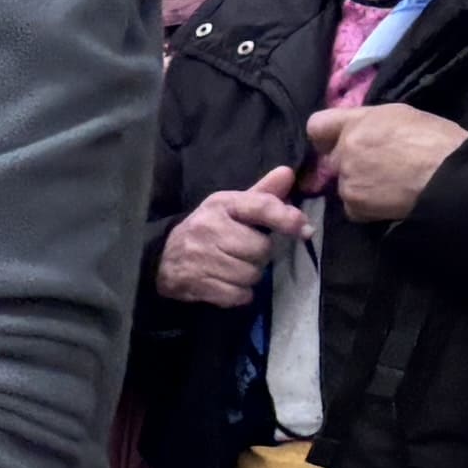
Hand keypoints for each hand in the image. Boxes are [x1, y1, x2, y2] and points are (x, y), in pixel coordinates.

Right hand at [156, 166, 310, 307]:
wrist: (162, 257)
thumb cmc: (207, 230)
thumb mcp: (231, 207)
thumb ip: (262, 194)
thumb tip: (288, 173)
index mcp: (221, 205)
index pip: (261, 206)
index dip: (287, 218)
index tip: (305, 230)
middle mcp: (209, 228)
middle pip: (260, 248)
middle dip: (259, 255)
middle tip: (245, 252)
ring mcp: (201, 257)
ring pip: (251, 274)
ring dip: (249, 276)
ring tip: (234, 268)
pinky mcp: (196, 283)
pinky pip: (237, 294)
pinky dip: (239, 294)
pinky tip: (227, 285)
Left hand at [307, 100, 465, 223]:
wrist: (451, 177)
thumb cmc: (437, 141)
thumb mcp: (403, 116)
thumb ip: (371, 122)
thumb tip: (361, 130)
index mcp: (357, 123)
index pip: (317, 125)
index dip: (327, 134)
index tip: (336, 140)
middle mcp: (345, 150)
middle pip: (333, 157)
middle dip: (349, 160)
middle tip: (379, 165)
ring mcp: (347, 180)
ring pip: (344, 182)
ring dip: (359, 184)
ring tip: (390, 184)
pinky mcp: (354, 206)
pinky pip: (352, 206)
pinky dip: (366, 205)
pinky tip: (388, 200)